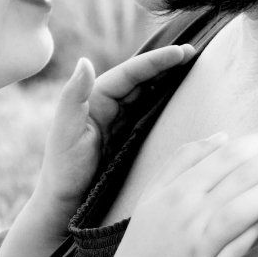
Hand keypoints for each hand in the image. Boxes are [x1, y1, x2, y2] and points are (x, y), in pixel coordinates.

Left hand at [33, 45, 195, 220]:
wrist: (67, 204)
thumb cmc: (63, 170)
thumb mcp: (65, 133)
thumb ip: (74, 97)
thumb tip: (85, 61)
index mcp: (95, 99)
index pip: (129, 73)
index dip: (156, 61)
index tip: (182, 52)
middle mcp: (108, 105)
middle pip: (141, 79)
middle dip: (166, 64)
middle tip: (194, 53)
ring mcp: (120, 122)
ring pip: (147, 94)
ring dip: (168, 80)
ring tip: (193, 69)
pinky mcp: (128, 139)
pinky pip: (149, 115)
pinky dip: (165, 104)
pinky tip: (181, 101)